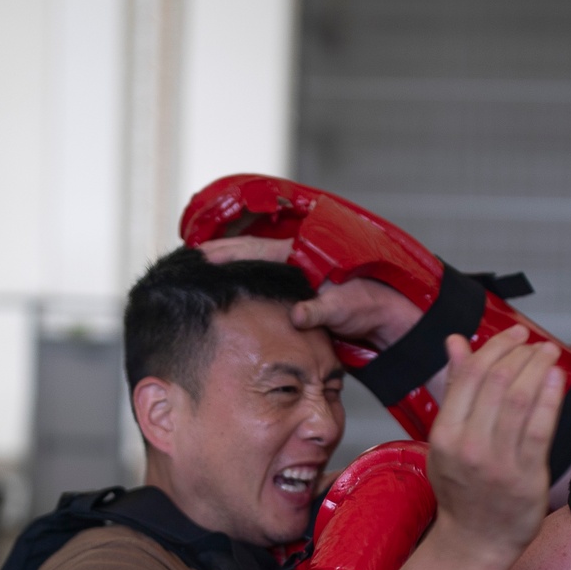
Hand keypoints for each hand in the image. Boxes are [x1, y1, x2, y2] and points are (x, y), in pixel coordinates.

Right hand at [199, 236, 421, 350]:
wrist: (383, 319)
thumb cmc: (368, 305)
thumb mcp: (346, 306)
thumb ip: (322, 309)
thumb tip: (298, 315)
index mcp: (302, 256)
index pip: (255, 249)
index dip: (226, 253)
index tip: (200, 256)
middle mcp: (293, 262)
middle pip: (246, 255)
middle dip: (218, 257)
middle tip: (187, 263)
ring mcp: (292, 277)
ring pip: (251, 270)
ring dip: (227, 272)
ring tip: (198, 277)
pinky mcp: (294, 294)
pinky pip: (260, 286)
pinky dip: (241, 288)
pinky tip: (225, 297)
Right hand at [427, 327, 562, 563]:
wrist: (475, 542)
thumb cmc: (462, 491)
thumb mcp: (447, 440)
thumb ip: (455, 389)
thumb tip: (456, 342)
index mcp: (446, 435)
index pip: (470, 375)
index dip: (495, 346)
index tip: (514, 334)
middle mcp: (469, 447)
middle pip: (496, 381)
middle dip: (520, 352)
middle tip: (536, 342)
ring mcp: (498, 464)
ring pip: (519, 399)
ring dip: (538, 368)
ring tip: (549, 354)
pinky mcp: (526, 477)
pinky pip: (540, 427)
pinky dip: (550, 397)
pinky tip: (557, 379)